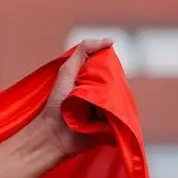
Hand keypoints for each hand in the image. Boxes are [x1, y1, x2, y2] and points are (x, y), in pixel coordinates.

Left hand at [39, 38, 111, 155]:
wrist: (53, 136)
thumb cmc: (56, 104)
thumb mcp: (67, 73)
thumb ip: (83, 52)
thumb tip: (110, 41)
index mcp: (91, 80)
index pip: (109, 68)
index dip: (109, 67)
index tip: (103, 70)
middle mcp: (101, 94)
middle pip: (117, 82)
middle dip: (111, 85)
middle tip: (97, 92)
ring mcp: (107, 110)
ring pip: (121, 98)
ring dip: (112, 101)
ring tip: (96, 107)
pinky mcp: (113, 125)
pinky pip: (123, 115)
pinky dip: (117, 114)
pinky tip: (104, 116)